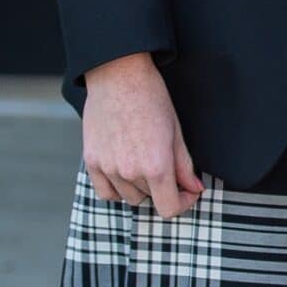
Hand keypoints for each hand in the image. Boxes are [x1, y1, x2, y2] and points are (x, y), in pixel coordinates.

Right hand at [81, 53, 202, 218]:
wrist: (119, 78)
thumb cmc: (153, 100)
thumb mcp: (177, 132)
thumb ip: (184, 165)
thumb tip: (194, 189)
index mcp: (156, 165)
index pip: (169, 208)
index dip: (183, 204)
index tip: (188, 193)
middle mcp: (129, 172)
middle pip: (150, 199)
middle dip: (163, 188)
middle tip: (167, 166)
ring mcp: (107, 168)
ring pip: (128, 196)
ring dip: (140, 187)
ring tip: (145, 161)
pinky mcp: (91, 162)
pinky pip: (106, 192)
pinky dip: (117, 188)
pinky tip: (126, 172)